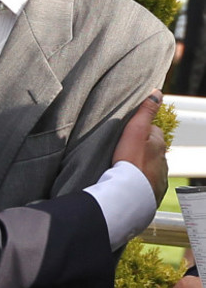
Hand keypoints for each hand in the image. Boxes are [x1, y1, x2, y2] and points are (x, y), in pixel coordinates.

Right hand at [112, 90, 166, 204]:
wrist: (128, 195)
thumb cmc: (129, 162)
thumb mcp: (134, 131)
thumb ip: (145, 111)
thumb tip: (157, 92)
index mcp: (158, 144)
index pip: (152, 131)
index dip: (140, 130)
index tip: (128, 134)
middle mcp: (163, 160)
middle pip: (152, 149)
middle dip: (142, 149)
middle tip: (125, 151)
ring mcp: (159, 177)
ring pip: (151, 166)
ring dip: (142, 165)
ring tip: (126, 167)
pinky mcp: (154, 192)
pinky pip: (148, 183)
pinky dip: (141, 180)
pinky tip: (131, 181)